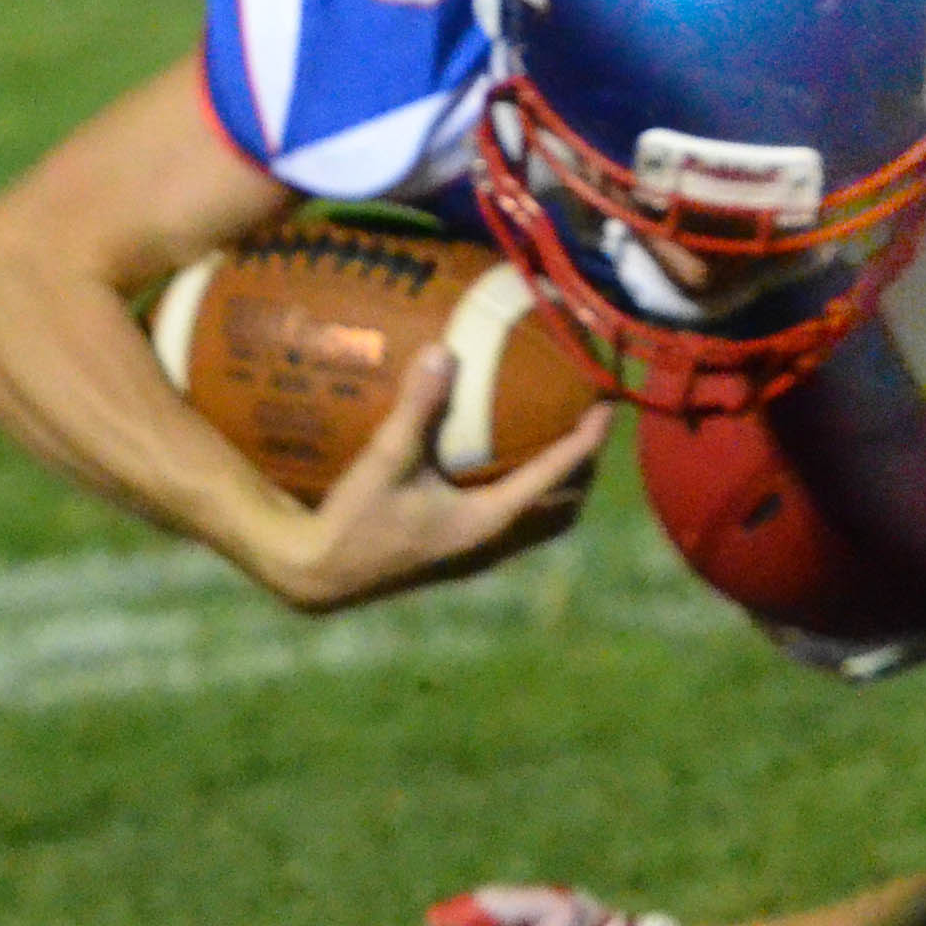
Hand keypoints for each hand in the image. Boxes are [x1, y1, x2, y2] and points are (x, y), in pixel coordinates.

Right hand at [262, 346, 608, 613]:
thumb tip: (442, 351)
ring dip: (563, 486)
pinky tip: (511, 470)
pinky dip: (533, 498)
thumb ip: (417, 408)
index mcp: (489, 522)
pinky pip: (520, 528)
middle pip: (566, 506)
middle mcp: (494, 544)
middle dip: (586, 466)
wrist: (317, 575)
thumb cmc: (352, 519)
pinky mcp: (462, 558)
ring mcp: (480, 557)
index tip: (609, 405)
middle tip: (592, 421)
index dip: (588, 440)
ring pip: (546, 523)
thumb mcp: (385, 459)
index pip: (558, 476)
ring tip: (565, 444)